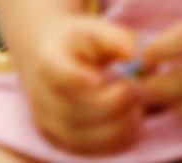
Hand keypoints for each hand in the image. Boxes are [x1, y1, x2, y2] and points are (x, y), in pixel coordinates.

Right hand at [17, 15, 144, 154]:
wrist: (49, 58)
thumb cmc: (80, 44)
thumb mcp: (96, 31)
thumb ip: (119, 40)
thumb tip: (140, 59)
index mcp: (48, 62)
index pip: (59, 76)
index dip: (80, 80)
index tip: (103, 78)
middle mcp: (41, 96)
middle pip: (77, 110)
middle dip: (114, 104)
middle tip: (135, 89)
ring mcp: (48, 123)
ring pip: (86, 137)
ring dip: (119, 125)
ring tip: (136, 106)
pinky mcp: (60, 142)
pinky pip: (92, 151)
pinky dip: (117, 141)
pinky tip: (130, 121)